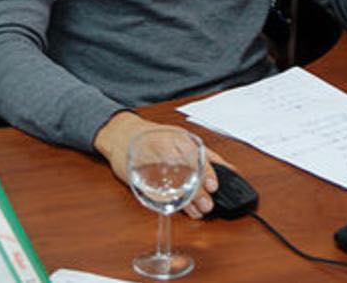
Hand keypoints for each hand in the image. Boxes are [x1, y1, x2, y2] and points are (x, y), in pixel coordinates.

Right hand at [93, 111, 230, 218]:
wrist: (121, 134)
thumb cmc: (153, 135)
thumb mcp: (180, 137)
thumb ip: (201, 153)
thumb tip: (224, 168)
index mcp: (178, 139)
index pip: (197, 155)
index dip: (208, 173)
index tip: (214, 186)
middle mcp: (166, 149)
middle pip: (186, 173)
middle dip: (198, 192)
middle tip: (207, 204)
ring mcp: (151, 163)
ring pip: (172, 185)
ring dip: (186, 202)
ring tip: (197, 211)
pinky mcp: (139, 177)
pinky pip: (156, 192)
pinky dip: (168, 203)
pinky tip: (178, 209)